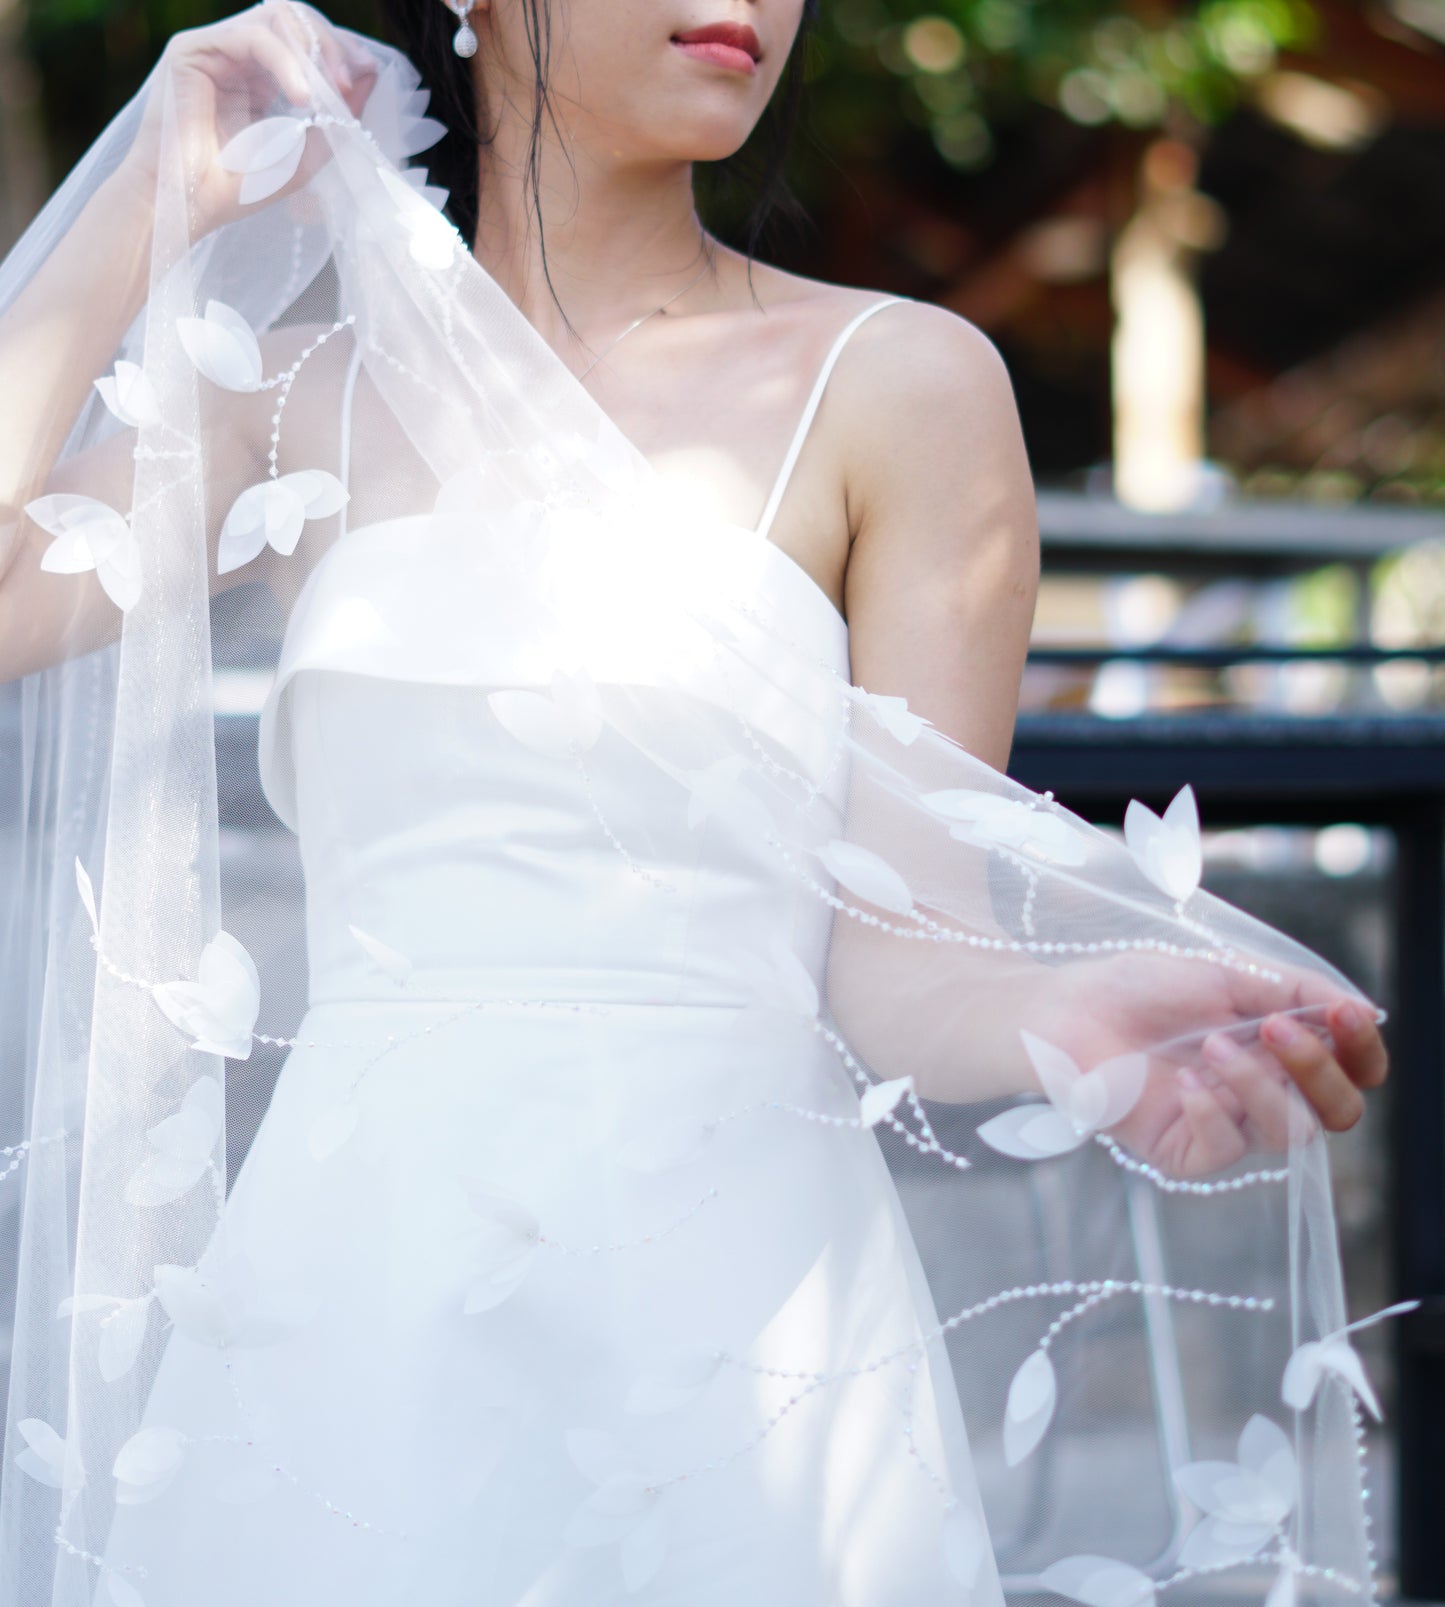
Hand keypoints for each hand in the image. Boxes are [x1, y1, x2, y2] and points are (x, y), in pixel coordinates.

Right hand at [115, 0, 376, 235]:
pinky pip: (253, 38)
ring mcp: (213, 48)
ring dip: (314, 50)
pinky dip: (285, 63)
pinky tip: (301, 97)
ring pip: (275, 18)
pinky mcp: (193, 50)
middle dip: (331, 44)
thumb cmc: (235, 189)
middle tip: (353, 81)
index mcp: (257, 76)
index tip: (367, 76)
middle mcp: (234, 55)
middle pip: (293, 19)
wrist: (186, 206)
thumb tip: (370, 78)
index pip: (304, 40)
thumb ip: (336, 120)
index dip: (339, 50)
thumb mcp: (303, 157)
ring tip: (333, 90)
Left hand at [1043, 952, 1388, 1178]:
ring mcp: (1223, 1124)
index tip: (1345, 1014)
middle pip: (1334, 1112)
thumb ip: (1291, 989)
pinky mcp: (1182, 1151)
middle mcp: (1260, 1092)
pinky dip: (1212, 1112)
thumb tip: (1357, 1006)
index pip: (1350, 1069)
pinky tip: (1185, 1080)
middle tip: (1276, 1028)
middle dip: (1319, 1069)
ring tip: (1213, 1042)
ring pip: (1288, 1134)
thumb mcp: (1224, 973)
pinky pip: (1225, 1150)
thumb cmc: (1138, 987)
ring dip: (1259, 1084)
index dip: (1362, 1049)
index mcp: (1278, 1050)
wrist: (1065, 1007)